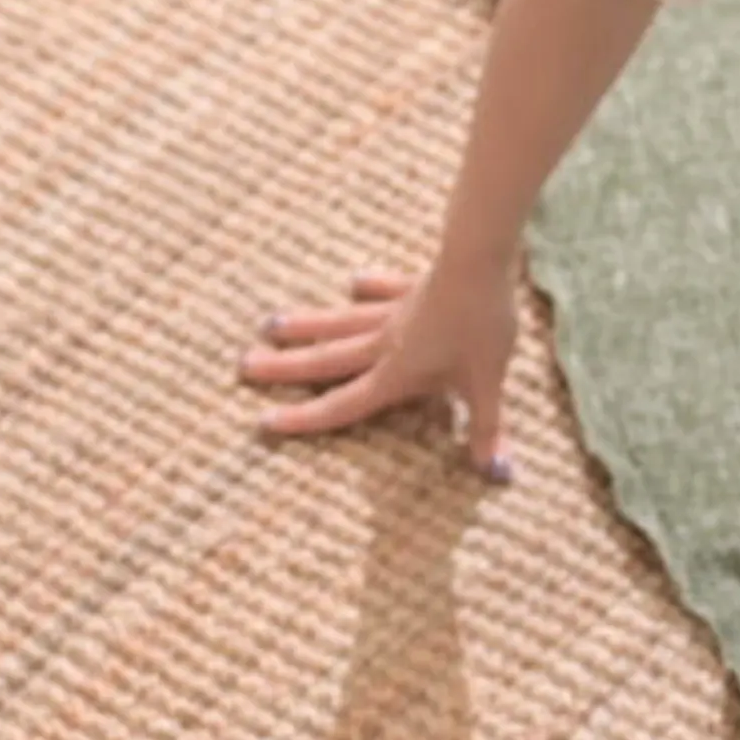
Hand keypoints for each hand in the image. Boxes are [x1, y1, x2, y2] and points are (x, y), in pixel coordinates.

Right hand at [237, 260, 522, 476]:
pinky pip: (386, 289)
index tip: (263, 422)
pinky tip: (354, 280)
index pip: (344, 404)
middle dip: (284, 367)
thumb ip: (487, 429)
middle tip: (242, 366)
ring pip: (343, 322)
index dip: (305, 418)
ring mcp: (396, 311)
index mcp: (396, 373)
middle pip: (328, 360)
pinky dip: (371, 286)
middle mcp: (386, 343)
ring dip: (307, 326)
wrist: (483, 264)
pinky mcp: (415, 286)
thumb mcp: (487, 383)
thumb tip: (496, 475)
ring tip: (270, 324)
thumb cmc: (483, 326)